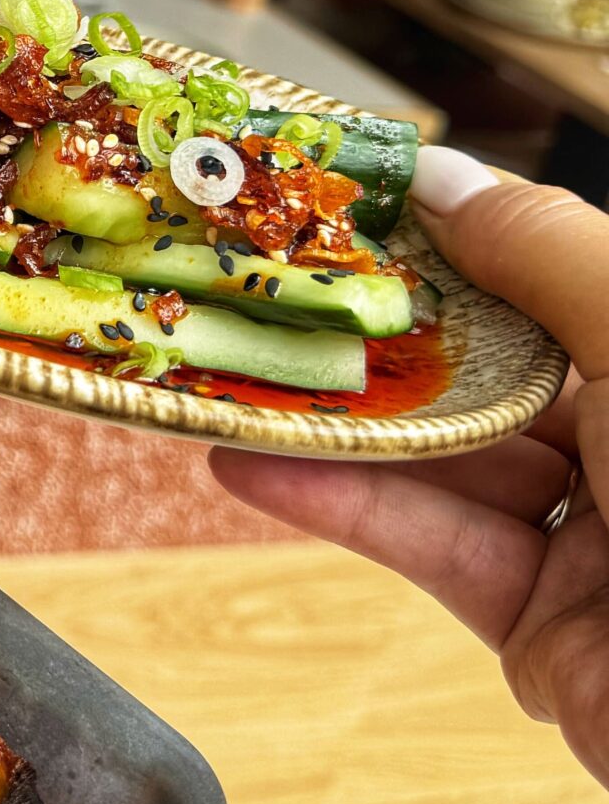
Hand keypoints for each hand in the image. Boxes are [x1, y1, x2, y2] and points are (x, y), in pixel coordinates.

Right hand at [211, 147, 608, 788]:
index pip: (548, 275)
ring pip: (447, 461)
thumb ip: (543, 252)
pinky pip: (433, 548)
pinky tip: (253, 465)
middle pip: (487, 367)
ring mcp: (595, 538)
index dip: (450, 233)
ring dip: (336, 421)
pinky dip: (339, 507)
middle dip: (374, 329)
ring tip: (230, 371)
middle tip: (261, 284)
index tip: (342, 199)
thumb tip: (435, 176)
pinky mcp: (541, 627)